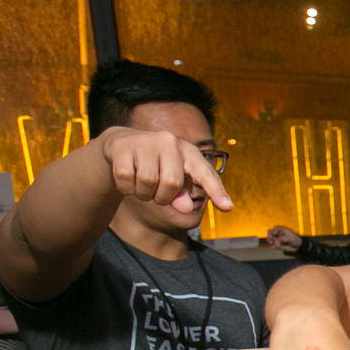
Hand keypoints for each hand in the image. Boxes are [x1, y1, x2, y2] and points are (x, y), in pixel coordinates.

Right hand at [94, 127, 232, 215]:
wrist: (121, 146)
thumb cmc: (155, 167)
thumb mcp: (172, 181)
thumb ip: (183, 196)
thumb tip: (187, 208)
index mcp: (188, 152)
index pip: (206, 173)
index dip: (217, 191)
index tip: (228, 207)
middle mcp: (170, 141)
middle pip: (172, 183)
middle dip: (163, 197)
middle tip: (156, 192)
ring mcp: (146, 141)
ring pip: (147, 182)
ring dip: (143, 194)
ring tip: (141, 183)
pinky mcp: (123, 146)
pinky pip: (126, 179)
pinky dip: (126, 188)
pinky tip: (127, 177)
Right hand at [265, 226, 303, 253]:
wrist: (298, 247)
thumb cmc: (296, 240)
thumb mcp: (292, 239)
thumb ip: (284, 239)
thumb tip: (277, 240)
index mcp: (282, 230)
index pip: (275, 229)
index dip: (273, 231)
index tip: (274, 234)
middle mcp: (278, 234)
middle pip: (270, 233)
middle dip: (269, 236)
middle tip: (271, 240)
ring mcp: (277, 240)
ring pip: (270, 239)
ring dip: (269, 241)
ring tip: (272, 243)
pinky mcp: (277, 245)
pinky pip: (272, 245)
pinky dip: (272, 246)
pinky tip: (274, 248)